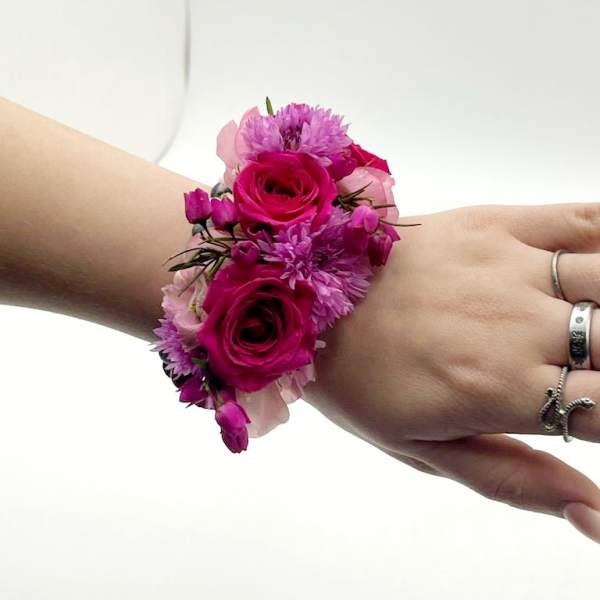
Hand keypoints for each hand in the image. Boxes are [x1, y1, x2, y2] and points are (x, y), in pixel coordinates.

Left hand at [304, 202, 599, 542]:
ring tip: (598, 328)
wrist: (309, 299)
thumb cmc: (358, 380)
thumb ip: (514, 479)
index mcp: (503, 391)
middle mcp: (519, 328)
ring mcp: (510, 269)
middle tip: (591, 369)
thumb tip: (595, 514)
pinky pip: (583, 218)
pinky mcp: (494, 224)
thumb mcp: (422, 451)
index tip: (598, 409)